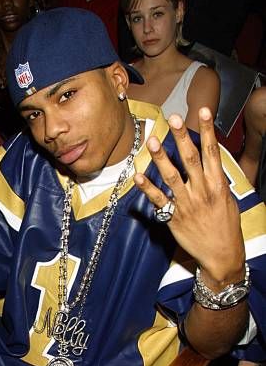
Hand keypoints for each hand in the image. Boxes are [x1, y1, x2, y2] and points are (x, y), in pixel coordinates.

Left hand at [134, 108, 245, 288]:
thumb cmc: (225, 226)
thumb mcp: (227, 199)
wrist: (221, 254)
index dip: (207, 130)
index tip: (201, 112)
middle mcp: (203, 192)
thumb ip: (215, 179)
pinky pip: (159, 200)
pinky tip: (138, 176)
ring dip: (161, 158)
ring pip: (172, 177)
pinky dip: (148, 188)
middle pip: (190, 159)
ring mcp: (187, 204)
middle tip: (174, 119)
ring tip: (152, 141)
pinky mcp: (174, 218)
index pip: (212, 152)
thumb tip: (209, 159)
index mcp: (218, 185)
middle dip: (182, 138)